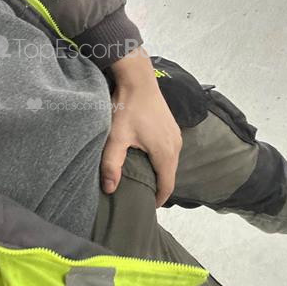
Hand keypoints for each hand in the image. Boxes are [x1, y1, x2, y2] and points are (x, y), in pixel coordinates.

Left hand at [102, 47, 181, 206]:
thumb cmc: (127, 107)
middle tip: (141, 195)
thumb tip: (110, 189)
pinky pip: (169, 149)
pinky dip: (160, 159)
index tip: (147, 207)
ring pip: (170, 162)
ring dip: (159, 172)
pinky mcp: (171, 126)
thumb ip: (112, 165)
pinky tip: (145, 157)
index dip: (158, 200)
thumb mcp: (116, 137)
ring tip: (142, 179)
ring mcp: (176, 134)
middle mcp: (176, 145)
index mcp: (166, 153)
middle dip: (157, 187)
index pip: (167, 186)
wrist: (137, 78)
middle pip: (170, 175)